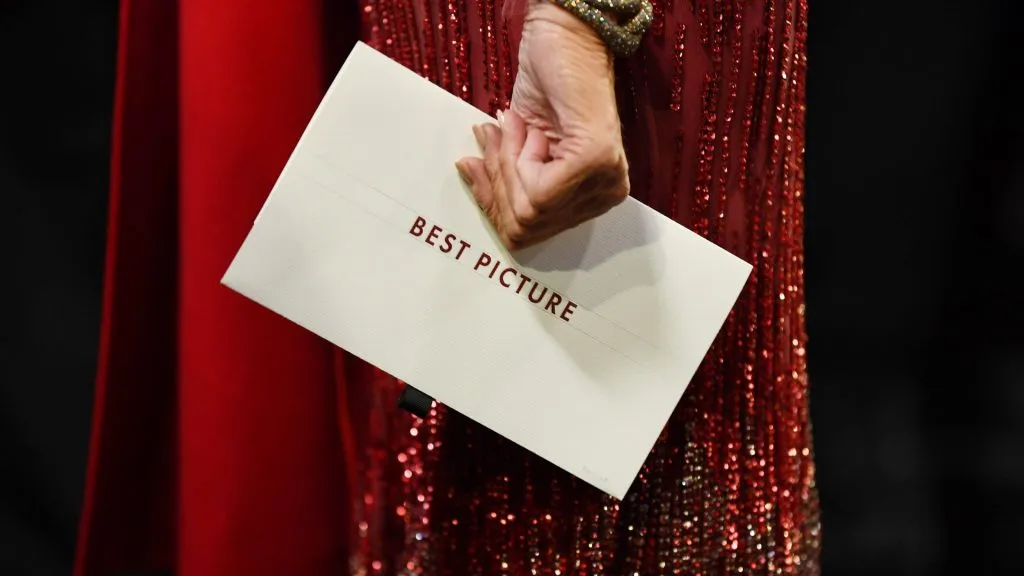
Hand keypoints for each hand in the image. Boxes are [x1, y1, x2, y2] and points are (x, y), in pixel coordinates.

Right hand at [455, 1, 629, 249]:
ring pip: (530, 212)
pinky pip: (537, 190)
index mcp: (594, 196)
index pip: (532, 234)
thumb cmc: (545, 84)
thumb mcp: (517, 146)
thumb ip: (507, 180)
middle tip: (493, 140)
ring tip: (512, 128)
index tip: (474, 166)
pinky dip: (518, 157)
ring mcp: (604, 181)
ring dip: (506, 166)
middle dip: (497, 185)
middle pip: (528, 227)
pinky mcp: (594, 162)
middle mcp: (607, 194)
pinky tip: (527, 127)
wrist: (563, 38)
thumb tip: (472, 185)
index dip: (493, 205)